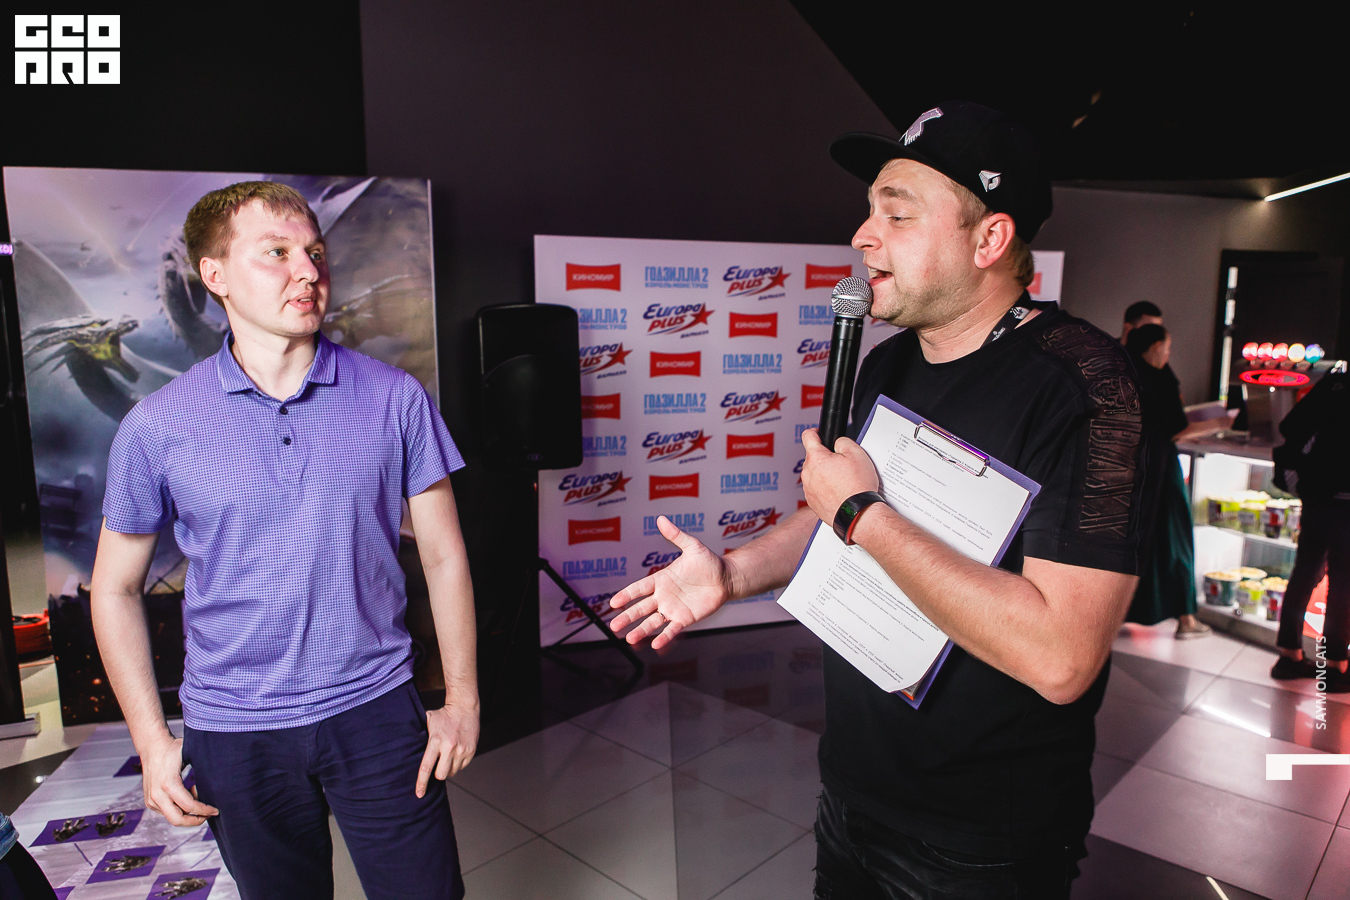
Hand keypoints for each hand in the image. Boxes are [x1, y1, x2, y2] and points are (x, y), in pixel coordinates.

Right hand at [141, 734, 217, 826]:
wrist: (152, 747)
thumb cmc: (174, 749)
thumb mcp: (191, 753)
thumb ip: (204, 766)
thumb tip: (223, 777)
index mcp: (169, 784)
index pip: (190, 806)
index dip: (205, 811)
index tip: (216, 810)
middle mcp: (157, 795)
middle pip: (178, 820)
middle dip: (196, 820)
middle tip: (209, 814)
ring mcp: (152, 800)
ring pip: (173, 817)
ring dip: (188, 812)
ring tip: (195, 793)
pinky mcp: (150, 802)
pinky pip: (167, 812)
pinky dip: (179, 808)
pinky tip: (186, 793)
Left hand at [417, 703, 479, 796]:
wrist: (465, 707)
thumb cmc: (444, 715)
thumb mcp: (427, 722)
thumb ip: (420, 737)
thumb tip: (405, 751)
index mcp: (436, 741)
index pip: (426, 767)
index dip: (422, 783)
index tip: (419, 794)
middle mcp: (450, 747)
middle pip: (441, 775)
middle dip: (437, 774)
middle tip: (437, 764)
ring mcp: (462, 750)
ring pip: (452, 772)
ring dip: (448, 768)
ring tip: (447, 755)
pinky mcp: (471, 751)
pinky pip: (462, 767)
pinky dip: (457, 763)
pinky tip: (456, 752)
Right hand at [608, 516, 732, 648]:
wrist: (726, 578)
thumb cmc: (709, 562)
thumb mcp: (692, 546)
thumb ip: (676, 536)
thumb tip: (661, 519)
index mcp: (661, 579)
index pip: (639, 588)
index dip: (626, 595)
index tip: (613, 603)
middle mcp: (663, 596)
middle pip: (641, 608)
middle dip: (627, 617)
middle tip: (613, 626)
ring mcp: (673, 608)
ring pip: (653, 621)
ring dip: (641, 630)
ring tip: (629, 639)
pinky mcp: (685, 618)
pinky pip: (672, 629)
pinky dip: (664, 637)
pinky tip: (655, 644)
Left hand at [800, 428, 879, 523]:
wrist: (857, 514)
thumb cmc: (857, 488)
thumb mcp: (857, 454)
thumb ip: (843, 441)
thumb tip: (837, 442)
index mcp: (816, 459)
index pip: (808, 436)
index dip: (815, 432)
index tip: (819, 434)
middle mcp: (808, 473)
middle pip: (813, 458)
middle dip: (825, 458)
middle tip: (842, 465)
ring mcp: (808, 489)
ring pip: (815, 474)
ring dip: (825, 474)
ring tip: (843, 481)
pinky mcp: (812, 502)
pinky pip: (817, 489)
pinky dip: (825, 489)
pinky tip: (839, 492)